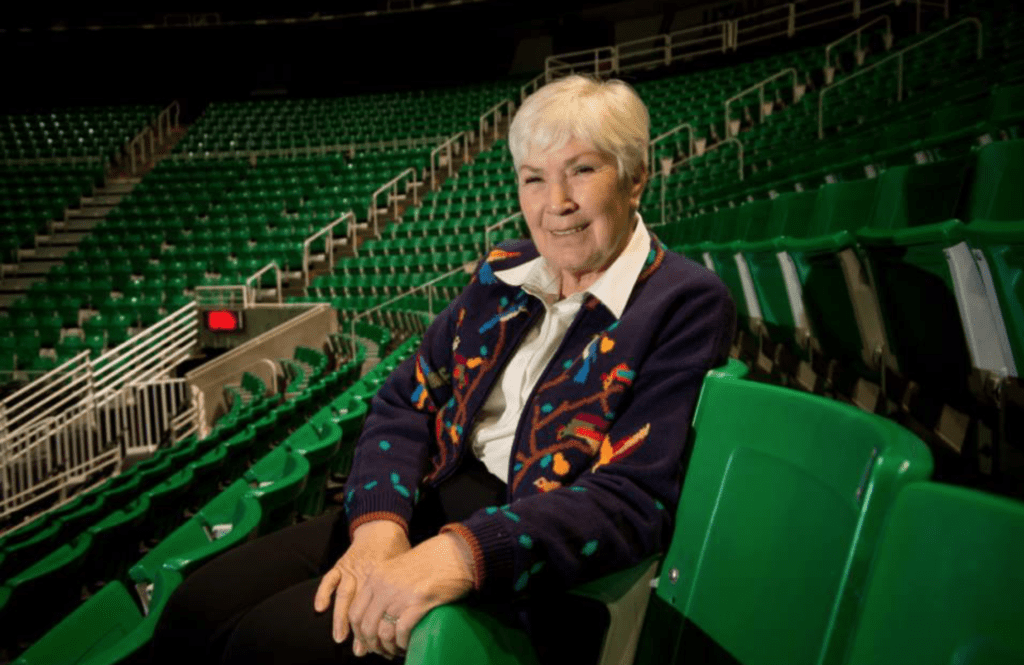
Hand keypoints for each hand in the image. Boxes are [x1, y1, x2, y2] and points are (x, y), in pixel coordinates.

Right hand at [313, 520, 410, 651]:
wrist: (383, 527)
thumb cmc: (398, 550)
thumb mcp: (405, 569)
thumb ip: (404, 591)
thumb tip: (413, 618)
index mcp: (383, 577)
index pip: (379, 607)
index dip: (379, 626)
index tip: (381, 644)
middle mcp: (366, 574)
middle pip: (361, 606)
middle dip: (360, 630)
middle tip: (361, 649)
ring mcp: (351, 569)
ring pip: (344, 596)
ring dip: (340, 618)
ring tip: (340, 637)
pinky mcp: (341, 564)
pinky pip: (329, 579)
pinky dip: (323, 593)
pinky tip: (320, 608)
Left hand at [347, 533, 475, 658]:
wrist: (456, 552)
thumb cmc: (431, 561)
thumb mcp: (398, 569)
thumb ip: (384, 586)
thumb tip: (377, 615)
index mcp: (376, 576)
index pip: (355, 612)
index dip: (359, 633)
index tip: (367, 642)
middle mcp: (384, 585)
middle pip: (366, 626)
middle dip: (372, 645)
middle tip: (382, 651)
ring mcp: (401, 594)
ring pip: (383, 632)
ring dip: (388, 647)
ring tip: (395, 651)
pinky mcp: (419, 601)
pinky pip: (402, 631)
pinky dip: (402, 643)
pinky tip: (406, 645)